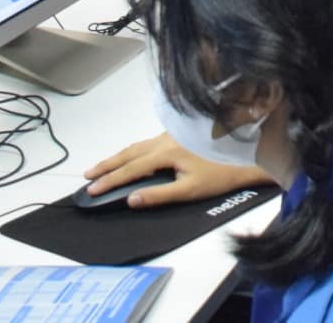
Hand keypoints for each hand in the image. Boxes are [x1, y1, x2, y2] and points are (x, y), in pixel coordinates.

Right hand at [82, 132, 271, 208]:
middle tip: (87, 175)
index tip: (91, 189)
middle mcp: (166, 139)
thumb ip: (158, 195)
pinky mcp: (178, 135)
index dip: (109, 180)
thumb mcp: (189, 190)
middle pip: (129, 152)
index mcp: (166, 151)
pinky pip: (147, 143)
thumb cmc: (221, 174)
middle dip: (106, 164)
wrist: (245, 158)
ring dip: (118, 157)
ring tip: (101, 168)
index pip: (130, 169)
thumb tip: (131, 199)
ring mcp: (172, 135)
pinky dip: (132, 152)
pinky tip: (130, 159)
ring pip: (137, 146)